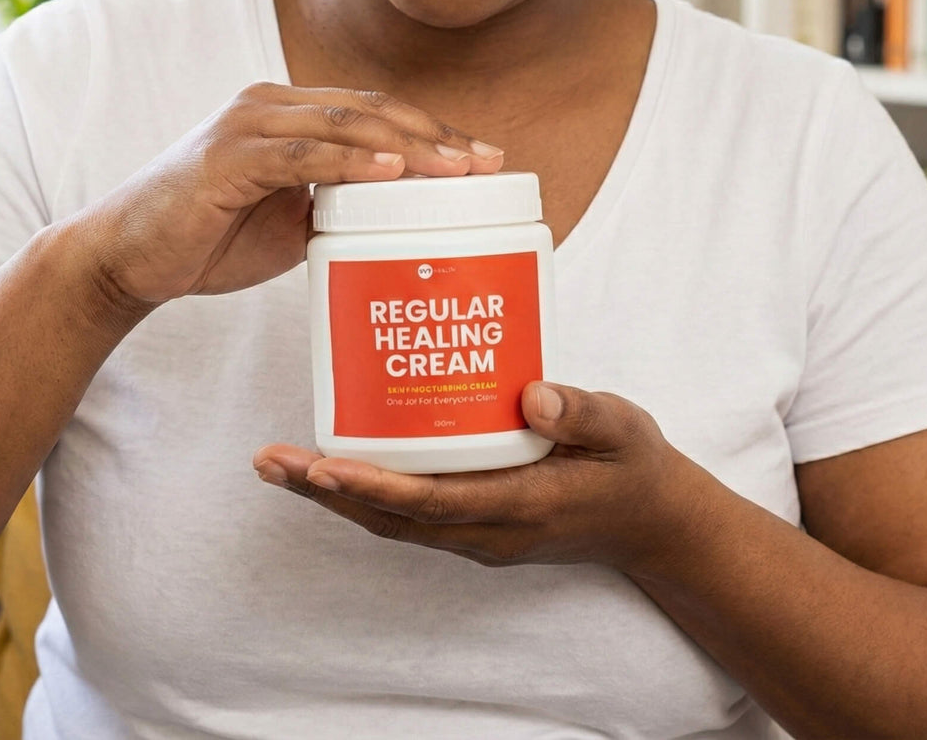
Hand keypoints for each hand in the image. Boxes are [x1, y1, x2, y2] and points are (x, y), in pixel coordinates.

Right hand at [76, 82, 503, 305]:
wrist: (126, 258)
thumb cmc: (206, 238)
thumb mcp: (286, 222)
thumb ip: (334, 208)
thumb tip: (394, 222)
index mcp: (287, 113)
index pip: (373, 112)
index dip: (432, 131)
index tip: (485, 158)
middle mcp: (270, 104)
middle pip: (370, 109)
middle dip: (436, 134)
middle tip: (488, 162)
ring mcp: (248, 124)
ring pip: (344, 123)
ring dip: (408, 144)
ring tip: (458, 169)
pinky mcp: (228, 156)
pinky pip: (302, 152)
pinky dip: (351, 160)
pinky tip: (393, 170)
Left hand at [254, 382, 701, 577]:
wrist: (656, 526)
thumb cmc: (635, 470)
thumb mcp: (623, 430)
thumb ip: (582, 410)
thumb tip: (532, 394)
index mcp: (521, 506)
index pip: (430, 502)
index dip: (372, 485)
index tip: (323, 465)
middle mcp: (488, 529)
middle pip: (391, 518)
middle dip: (326, 492)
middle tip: (270, 460)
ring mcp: (479, 533)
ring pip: (393, 521)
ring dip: (335, 495)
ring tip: (283, 463)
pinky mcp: (476, 523)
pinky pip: (409, 514)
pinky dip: (367, 492)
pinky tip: (341, 461)